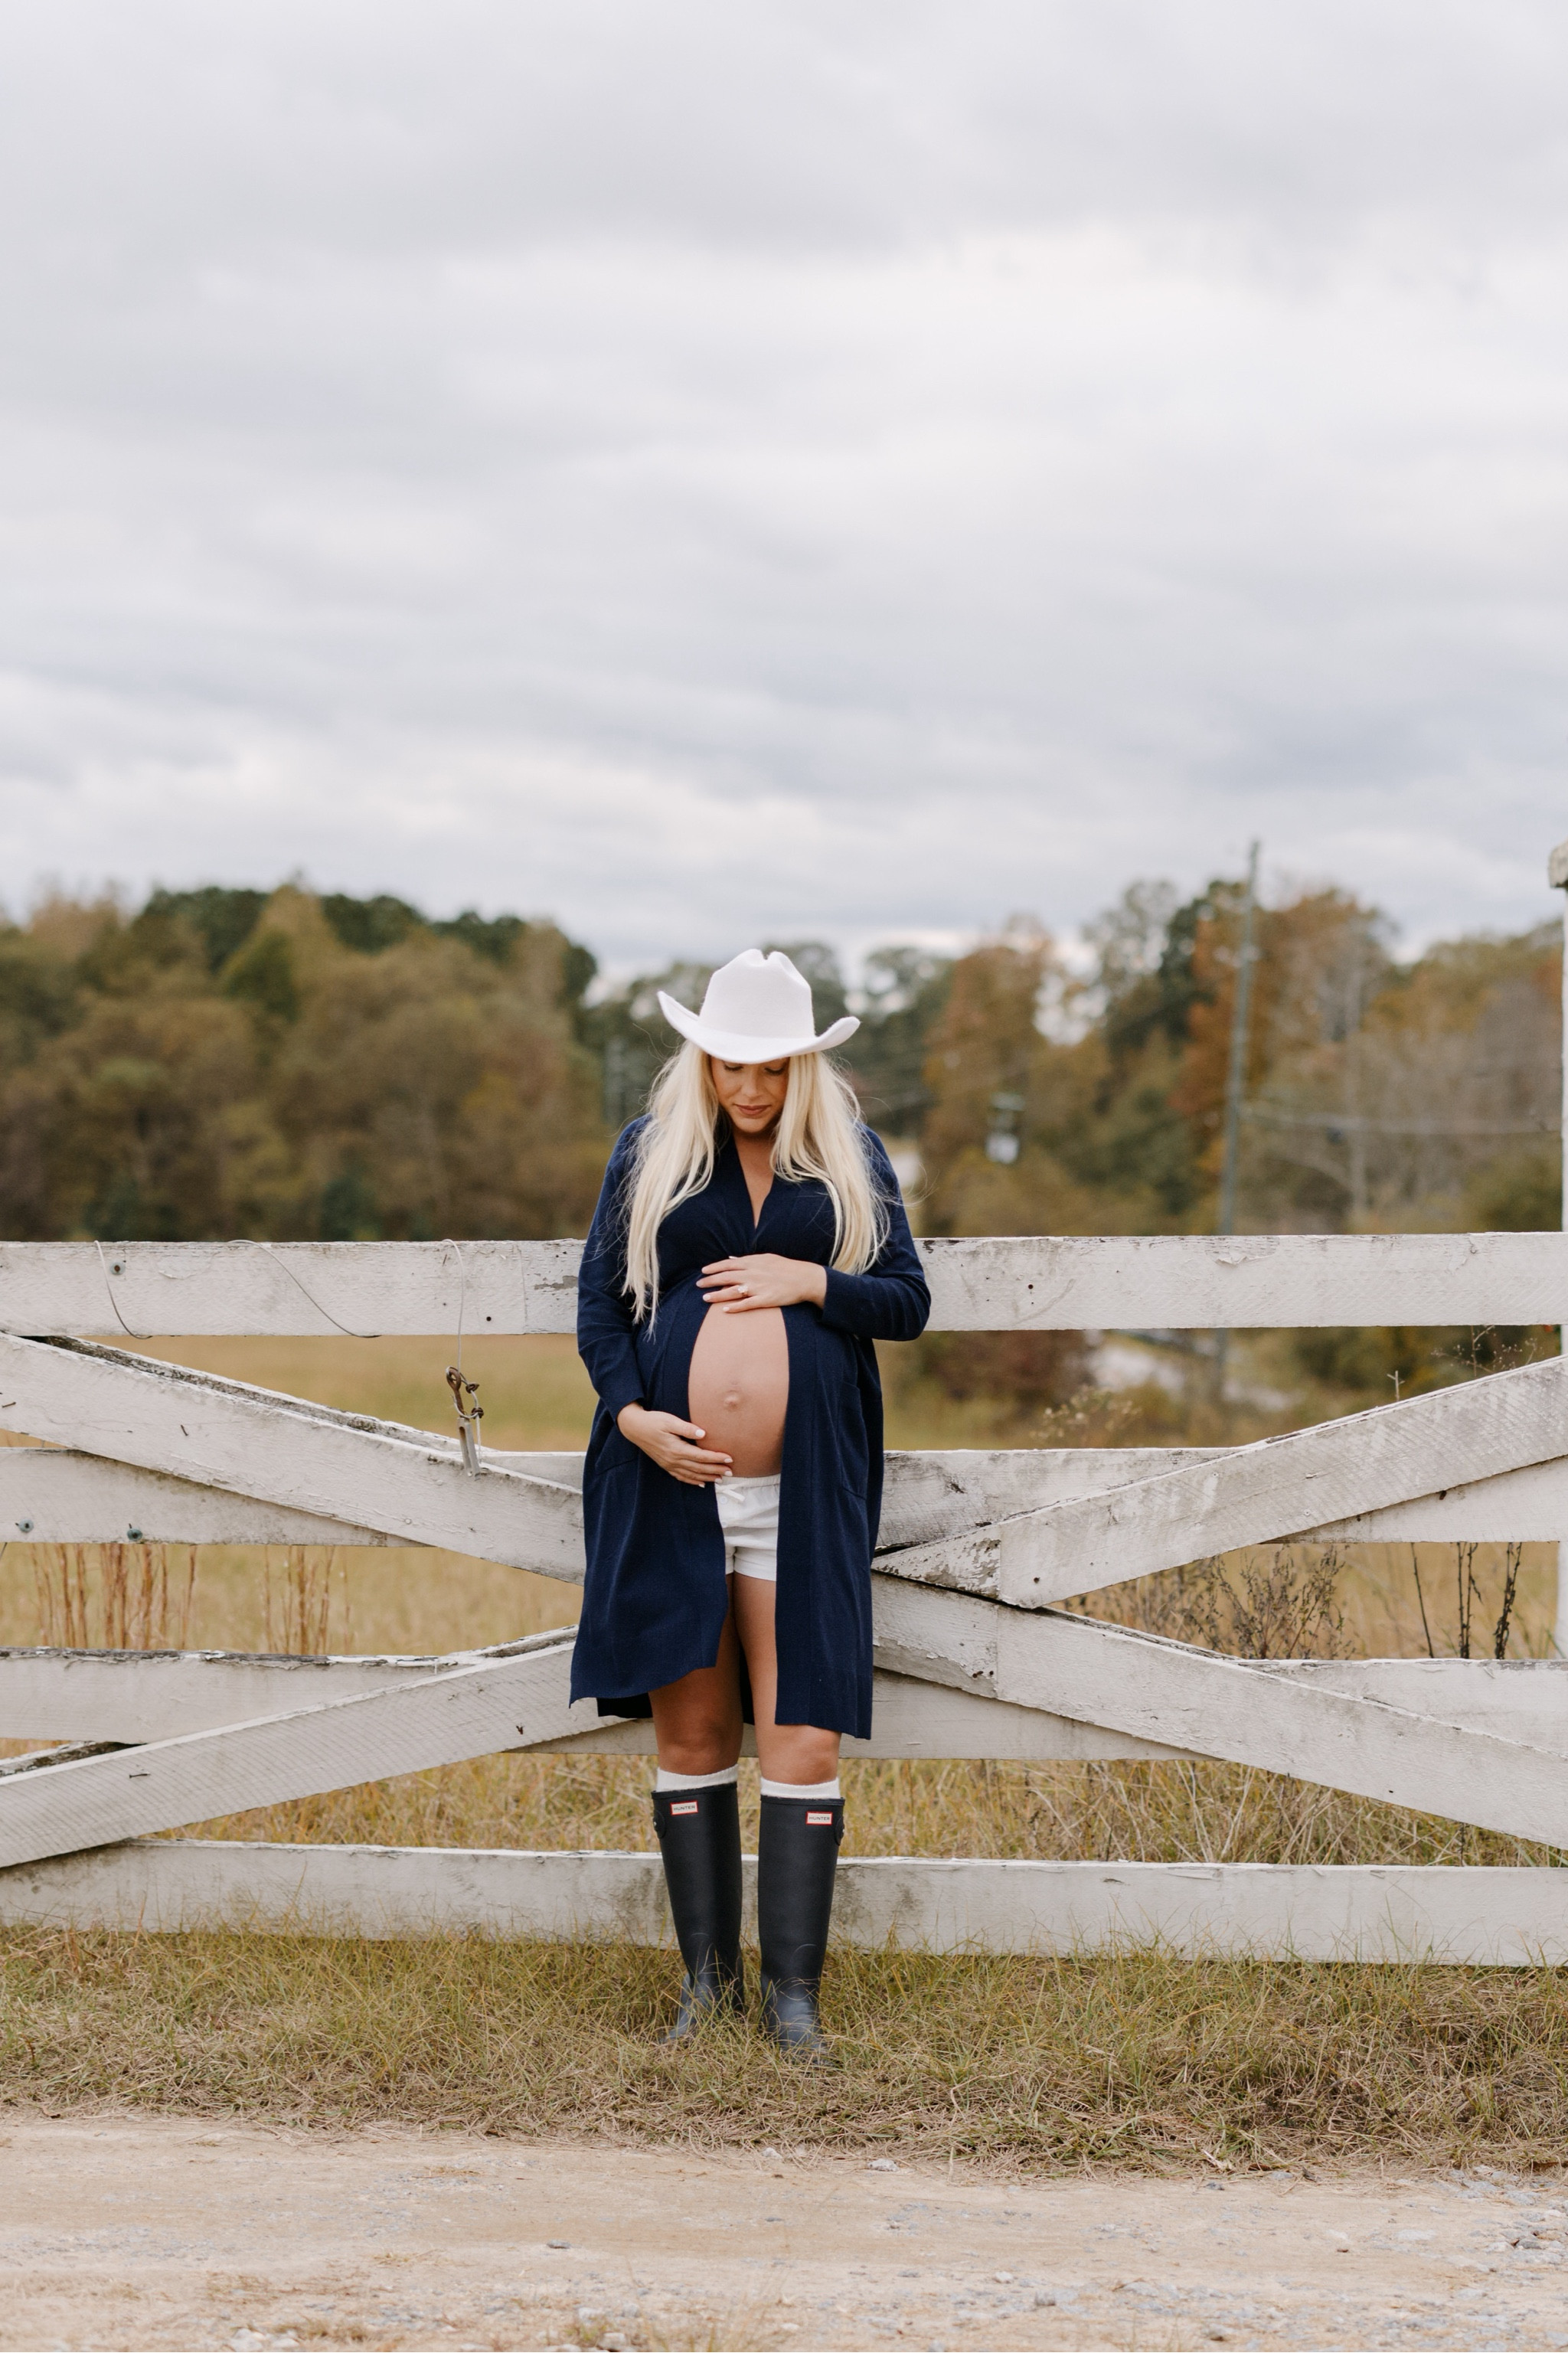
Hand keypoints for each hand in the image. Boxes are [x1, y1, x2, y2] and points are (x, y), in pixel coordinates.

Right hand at [616, 1403, 733, 1484]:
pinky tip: (700, 1483)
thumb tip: (703, 1434)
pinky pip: (681, 1477)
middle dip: (716, 1470)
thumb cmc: (653, 1421)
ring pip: (692, 1475)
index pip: (701, 1456)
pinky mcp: (665, 1465)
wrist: (634, 1428)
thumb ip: (687, 1428)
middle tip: (731, 1472)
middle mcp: (673, 1460)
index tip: (729, 1458)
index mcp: (676, 1449)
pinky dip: (692, 1481)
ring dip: (707, 1477)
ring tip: (720, 1479)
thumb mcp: (670, 1421)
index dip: (716, 1458)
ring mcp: (669, 1464)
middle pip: (699, 1468)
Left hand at [697, 1252, 828, 1310]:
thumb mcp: (767, 1258)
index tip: (703, 1271)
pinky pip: (746, 1305)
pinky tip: (724, 1310)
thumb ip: (748, 1260)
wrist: (804, 1278)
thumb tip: (731, 1260)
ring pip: (732, 1292)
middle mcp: (752, 1274)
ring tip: (705, 1299)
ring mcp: (758, 1288)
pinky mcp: (765, 1300)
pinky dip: (734, 1307)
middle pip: (725, 1278)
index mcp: (753, 1263)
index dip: (713, 1268)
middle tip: (699, 1285)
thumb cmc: (786, 1267)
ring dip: (717, 1295)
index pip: (727, 1265)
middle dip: (710, 1281)